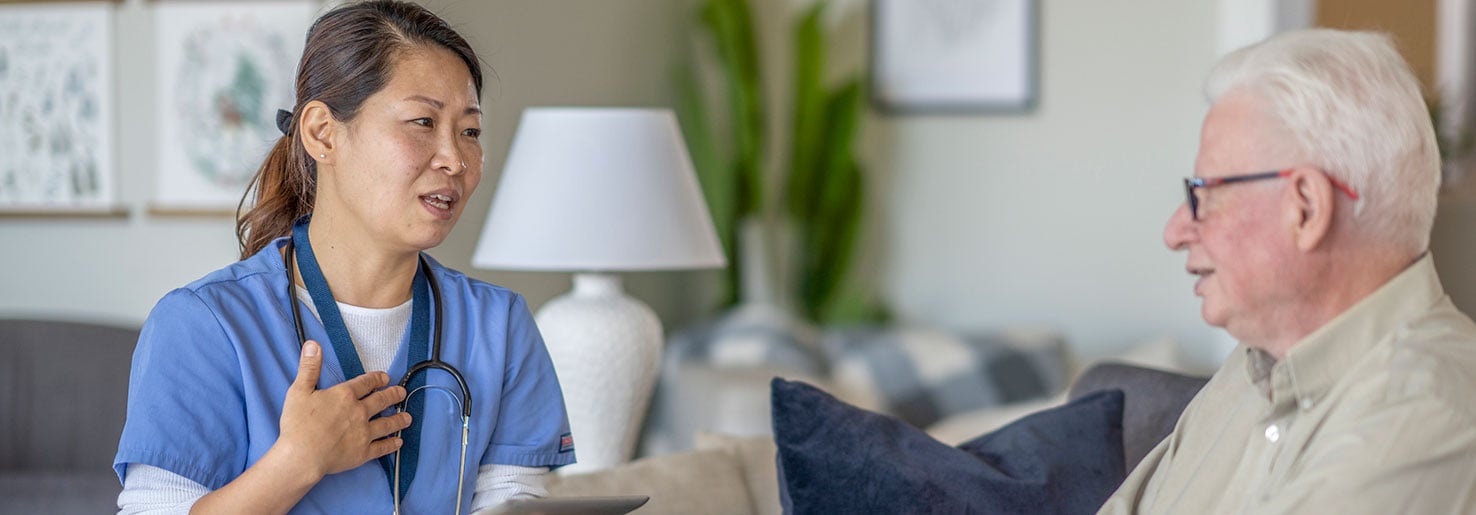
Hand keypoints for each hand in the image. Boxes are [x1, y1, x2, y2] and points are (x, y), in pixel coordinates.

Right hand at [274, 340, 411, 479]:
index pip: (366, 383)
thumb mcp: (299, 391)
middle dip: (393, 395)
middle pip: (381, 400)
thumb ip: (309, 367)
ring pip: (387, 423)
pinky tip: (398, 442)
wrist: (301, 457)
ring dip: (399, 419)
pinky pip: (382, 447)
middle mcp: (359, 412)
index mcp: (345, 396)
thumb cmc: (297, 425)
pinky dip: (392, 444)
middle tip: (401, 392)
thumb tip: (313, 345)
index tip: (385, 377)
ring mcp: (363, 433)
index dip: (377, 378)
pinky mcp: (363, 453)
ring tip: (407, 417)